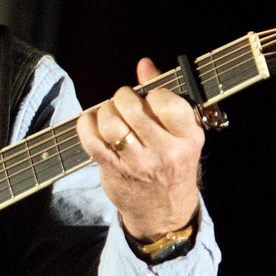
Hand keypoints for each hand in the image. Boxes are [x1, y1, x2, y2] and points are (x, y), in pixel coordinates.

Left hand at [77, 58, 204, 241]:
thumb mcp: (182, 132)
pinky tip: (93, 122)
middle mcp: (164, 151)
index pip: (168, 103)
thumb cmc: (173, 163)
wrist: (163, 211)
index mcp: (188, 137)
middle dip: (123, 97)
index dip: (154, 93)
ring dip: (105, 111)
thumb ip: (165, 95)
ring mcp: (136, 162)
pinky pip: (90, 140)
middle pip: (133, 109)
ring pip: (110, 124)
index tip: (151, 97)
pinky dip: (86, 125)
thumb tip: (144, 65)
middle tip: (124, 100)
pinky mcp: (113, 169)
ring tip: (111, 113)